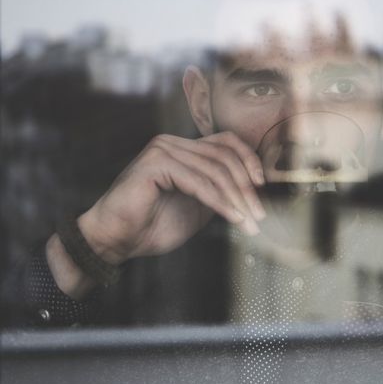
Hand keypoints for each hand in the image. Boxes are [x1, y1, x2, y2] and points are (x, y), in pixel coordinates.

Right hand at [77, 131, 265, 264]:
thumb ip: (221, 191)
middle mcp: (173, 143)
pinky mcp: (154, 164)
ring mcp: (162, 150)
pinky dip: (219, 201)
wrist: (118, 241)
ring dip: (237, 199)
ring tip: (249, 221)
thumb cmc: (155, 225)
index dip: (249, 160)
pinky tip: (233, 217)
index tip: (263, 186)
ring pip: (215, 170)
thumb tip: (256, 189)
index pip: (227, 142)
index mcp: (183, 149)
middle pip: (225, 156)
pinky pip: (198, 182)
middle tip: (259, 214)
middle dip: (247, 188)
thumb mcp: (199, 206)